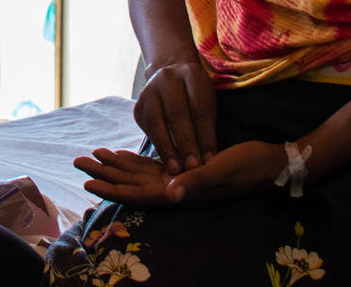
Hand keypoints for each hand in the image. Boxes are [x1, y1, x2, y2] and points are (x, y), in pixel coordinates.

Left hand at [74, 140, 287, 206]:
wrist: (272, 166)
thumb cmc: (249, 168)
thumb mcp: (222, 171)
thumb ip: (196, 183)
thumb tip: (170, 194)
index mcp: (183, 194)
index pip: (141, 194)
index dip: (114, 188)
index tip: (89, 180)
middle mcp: (177, 191)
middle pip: (133, 185)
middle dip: (106, 174)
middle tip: (78, 161)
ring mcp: (181, 181)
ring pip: (140, 175)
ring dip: (116, 166)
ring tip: (92, 154)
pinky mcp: (187, 169)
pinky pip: (154, 167)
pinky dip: (135, 161)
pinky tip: (121, 155)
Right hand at [133, 59, 217, 173]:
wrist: (170, 76)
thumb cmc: (195, 95)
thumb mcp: (207, 102)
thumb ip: (207, 126)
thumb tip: (207, 159)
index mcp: (192, 74)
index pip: (200, 108)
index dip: (205, 136)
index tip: (209, 159)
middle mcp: (167, 78)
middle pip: (177, 114)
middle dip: (185, 143)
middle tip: (192, 167)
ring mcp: (149, 90)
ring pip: (156, 122)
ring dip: (167, 148)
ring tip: (176, 169)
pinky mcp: (138, 106)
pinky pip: (146, 128)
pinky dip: (156, 145)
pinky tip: (165, 160)